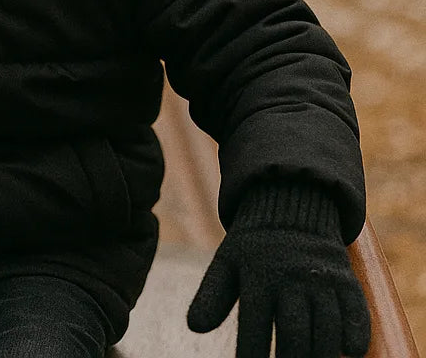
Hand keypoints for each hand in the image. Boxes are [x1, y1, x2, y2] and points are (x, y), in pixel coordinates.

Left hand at [187, 180, 369, 357]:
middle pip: (293, 331)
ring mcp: (320, 276)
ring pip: (326, 325)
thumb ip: (211, 296)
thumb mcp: (227, 264)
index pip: (252, 324)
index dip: (251, 354)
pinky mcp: (345, 278)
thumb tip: (193, 327)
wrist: (289, 207)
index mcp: (256, 273)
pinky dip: (356, 334)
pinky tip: (350, 352)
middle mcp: (289, 275)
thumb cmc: (253, 249)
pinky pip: (356, 310)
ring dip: (322, 354)